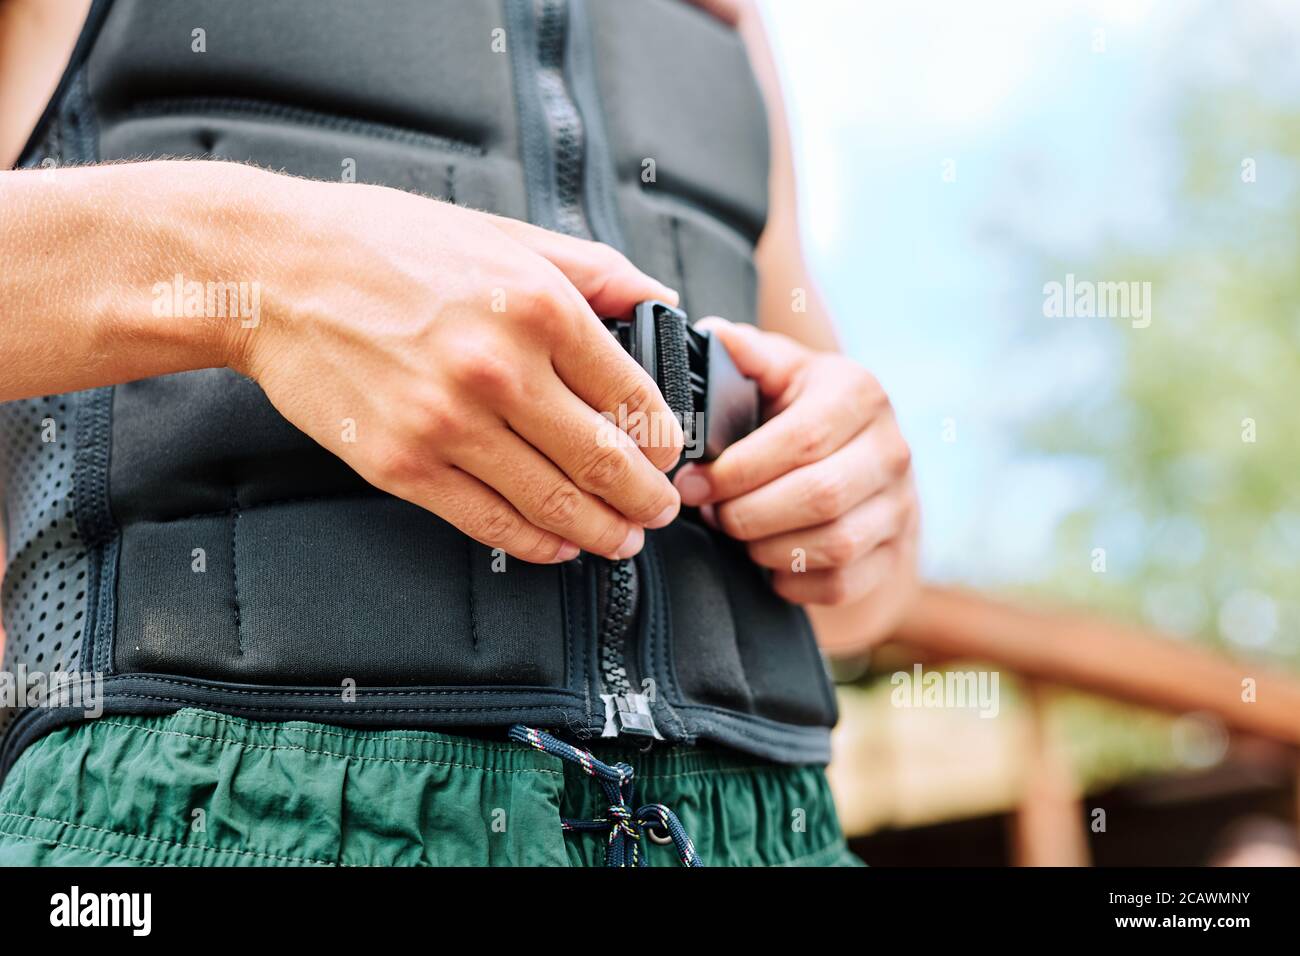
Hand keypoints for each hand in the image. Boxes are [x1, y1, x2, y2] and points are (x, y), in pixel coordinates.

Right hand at [223, 171, 683, 563]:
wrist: (272, 273)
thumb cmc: (386, 245)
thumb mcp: (501, 234)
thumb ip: (590, 270)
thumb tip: (659, 299)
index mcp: (537, 306)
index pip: (634, 396)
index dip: (663, 440)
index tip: (668, 456)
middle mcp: (500, 370)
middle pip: (605, 461)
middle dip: (647, 499)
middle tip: (661, 511)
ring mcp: (449, 425)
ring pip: (555, 503)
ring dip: (604, 531)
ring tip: (623, 539)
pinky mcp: (403, 467)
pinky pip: (490, 523)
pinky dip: (537, 544)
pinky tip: (559, 545)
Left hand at [673, 320, 917, 605]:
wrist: (860, 464)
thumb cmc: (801, 414)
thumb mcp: (779, 373)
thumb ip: (746, 354)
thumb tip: (715, 336)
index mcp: (858, 394)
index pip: (801, 440)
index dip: (738, 469)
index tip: (692, 483)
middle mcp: (891, 449)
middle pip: (819, 496)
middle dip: (747, 512)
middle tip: (710, 513)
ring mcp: (899, 506)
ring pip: (834, 544)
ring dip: (767, 547)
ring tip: (737, 533)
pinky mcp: (894, 553)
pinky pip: (842, 583)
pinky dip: (793, 581)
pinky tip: (768, 561)